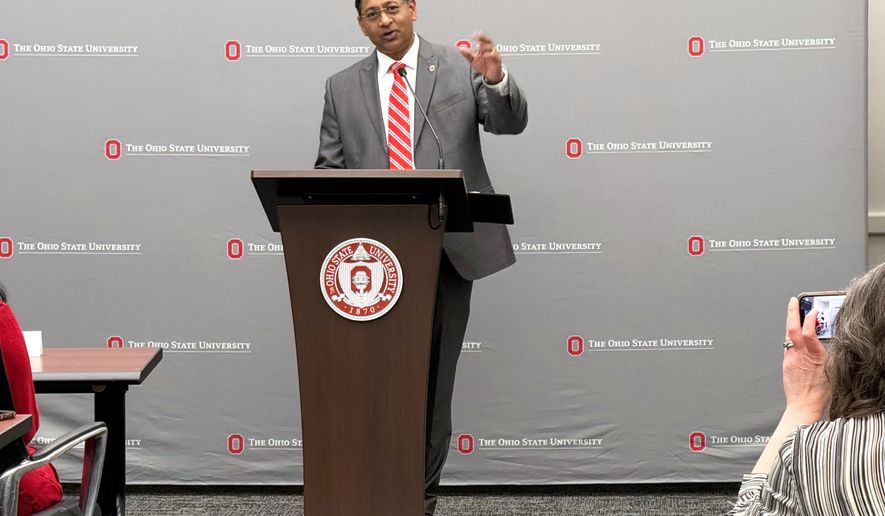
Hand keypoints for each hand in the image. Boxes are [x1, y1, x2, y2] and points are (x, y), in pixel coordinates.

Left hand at [458, 32, 503, 84]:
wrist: (490, 75)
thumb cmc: (483, 66)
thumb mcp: (473, 60)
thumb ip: (467, 55)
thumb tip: (461, 49)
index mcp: (484, 48)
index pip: (482, 39)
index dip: (479, 36)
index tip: (474, 35)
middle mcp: (490, 49)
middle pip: (488, 41)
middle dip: (483, 38)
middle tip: (478, 38)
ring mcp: (494, 54)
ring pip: (492, 47)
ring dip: (485, 46)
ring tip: (479, 47)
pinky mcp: (497, 60)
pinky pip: (495, 56)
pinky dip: (490, 55)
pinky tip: (484, 55)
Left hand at [783, 297, 830, 417]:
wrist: (803, 406)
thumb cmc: (820, 392)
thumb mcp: (832, 369)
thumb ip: (826, 351)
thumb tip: (824, 337)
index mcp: (814, 357)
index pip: (809, 332)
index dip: (810, 319)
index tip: (814, 310)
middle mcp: (800, 356)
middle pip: (792, 329)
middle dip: (792, 312)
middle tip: (794, 300)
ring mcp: (791, 359)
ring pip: (788, 335)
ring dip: (791, 321)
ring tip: (794, 311)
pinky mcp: (786, 363)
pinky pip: (788, 345)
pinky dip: (791, 335)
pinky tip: (794, 331)